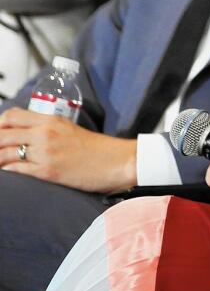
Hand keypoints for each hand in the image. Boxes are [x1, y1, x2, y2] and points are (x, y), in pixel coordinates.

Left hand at [0, 109, 134, 191]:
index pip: (11, 116)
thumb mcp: (70, 129)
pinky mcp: (48, 171)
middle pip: (2, 134)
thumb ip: (47, 129)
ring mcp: (46, 152)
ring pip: (4, 153)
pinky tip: (6, 173)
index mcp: (51, 120)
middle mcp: (45, 133)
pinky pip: (15, 169)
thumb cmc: (98, 149)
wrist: (118, 162)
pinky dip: (6, 171)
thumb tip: (25, 135)